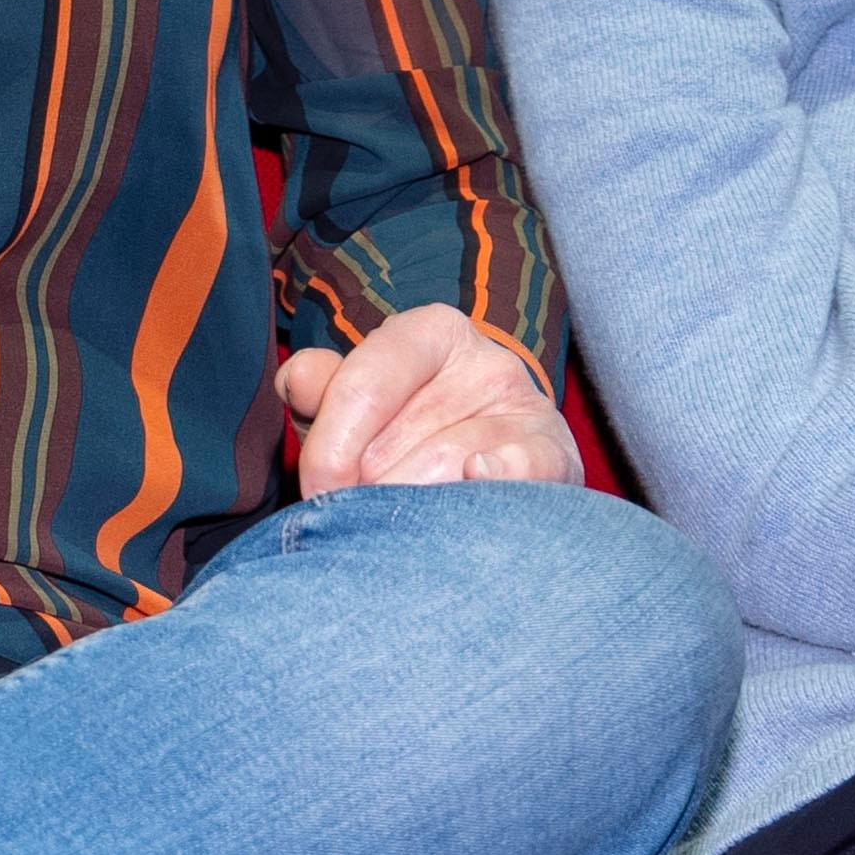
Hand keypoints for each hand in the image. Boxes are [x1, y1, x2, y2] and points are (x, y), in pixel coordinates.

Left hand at [273, 304, 581, 494]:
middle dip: (364, 489)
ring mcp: (524, 405)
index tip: (318, 493)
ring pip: (443, 465)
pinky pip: (522, 467)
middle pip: (394, 439)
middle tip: (363, 513)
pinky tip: (473, 481)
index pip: (362, 386)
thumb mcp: (359, 405)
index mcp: (428, 332)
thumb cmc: (409, 432)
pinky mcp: (557, 453)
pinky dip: (494, 478)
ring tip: (405, 523)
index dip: (328, 451)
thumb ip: (324, 390)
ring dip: (410, 508)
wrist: (500, 460)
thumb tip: (298, 379)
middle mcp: (484, 360)